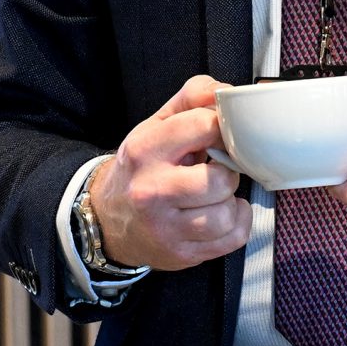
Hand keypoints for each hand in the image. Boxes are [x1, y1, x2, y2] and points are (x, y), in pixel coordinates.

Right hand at [88, 75, 249, 271]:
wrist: (109, 220)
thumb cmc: (142, 168)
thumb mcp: (157, 125)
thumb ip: (192, 98)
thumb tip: (226, 92)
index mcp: (145, 150)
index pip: (204, 125)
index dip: (222, 127)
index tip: (219, 135)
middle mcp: (151, 190)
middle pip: (221, 179)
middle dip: (228, 171)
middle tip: (217, 170)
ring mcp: (165, 227)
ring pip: (226, 214)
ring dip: (231, 202)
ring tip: (218, 195)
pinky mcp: (180, 253)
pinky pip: (232, 239)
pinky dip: (237, 224)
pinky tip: (222, 215)